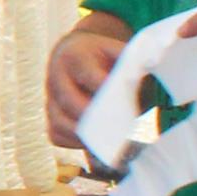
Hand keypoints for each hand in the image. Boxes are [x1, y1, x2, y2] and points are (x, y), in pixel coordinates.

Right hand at [45, 26, 124, 147]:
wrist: (74, 53)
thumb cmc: (103, 56)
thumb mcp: (117, 51)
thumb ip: (132, 65)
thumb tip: (147, 83)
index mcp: (75, 55)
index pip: (89, 75)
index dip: (108, 91)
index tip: (127, 105)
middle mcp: (56, 76)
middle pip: (71, 102)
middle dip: (97, 119)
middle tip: (122, 132)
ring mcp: (49, 98)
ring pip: (59, 122)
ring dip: (85, 136)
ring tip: (111, 144)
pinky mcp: (49, 115)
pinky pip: (56, 134)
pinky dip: (74, 143)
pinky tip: (95, 144)